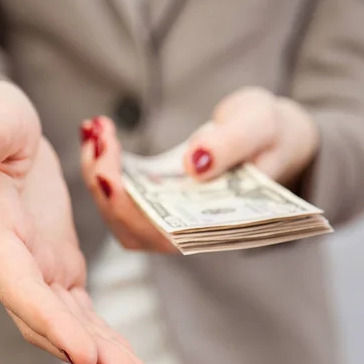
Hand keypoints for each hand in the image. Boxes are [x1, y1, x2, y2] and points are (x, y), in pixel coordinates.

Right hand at [0, 80, 144, 363]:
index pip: (16, 282)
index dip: (47, 319)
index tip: (83, 354)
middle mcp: (10, 256)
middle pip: (42, 314)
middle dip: (83, 348)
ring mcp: (35, 264)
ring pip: (64, 318)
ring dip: (98, 350)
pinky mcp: (56, 263)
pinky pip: (78, 306)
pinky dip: (98, 332)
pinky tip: (122, 356)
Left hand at [80, 87, 318, 252]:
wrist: (266, 134)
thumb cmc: (269, 134)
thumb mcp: (260, 126)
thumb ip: (233, 144)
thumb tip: (195, 164)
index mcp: (220, 225)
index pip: (167, 237)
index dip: (132, 213)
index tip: (111, 176)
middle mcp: (190, 230)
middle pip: (133, 228)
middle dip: (104, 184)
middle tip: (97, 135)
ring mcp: (170, 216)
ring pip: (119, 215)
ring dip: (97, 174)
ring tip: (94, 130)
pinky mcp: (156, 198)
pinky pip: (119, 195)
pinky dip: (102, 167)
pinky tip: (97, 133)